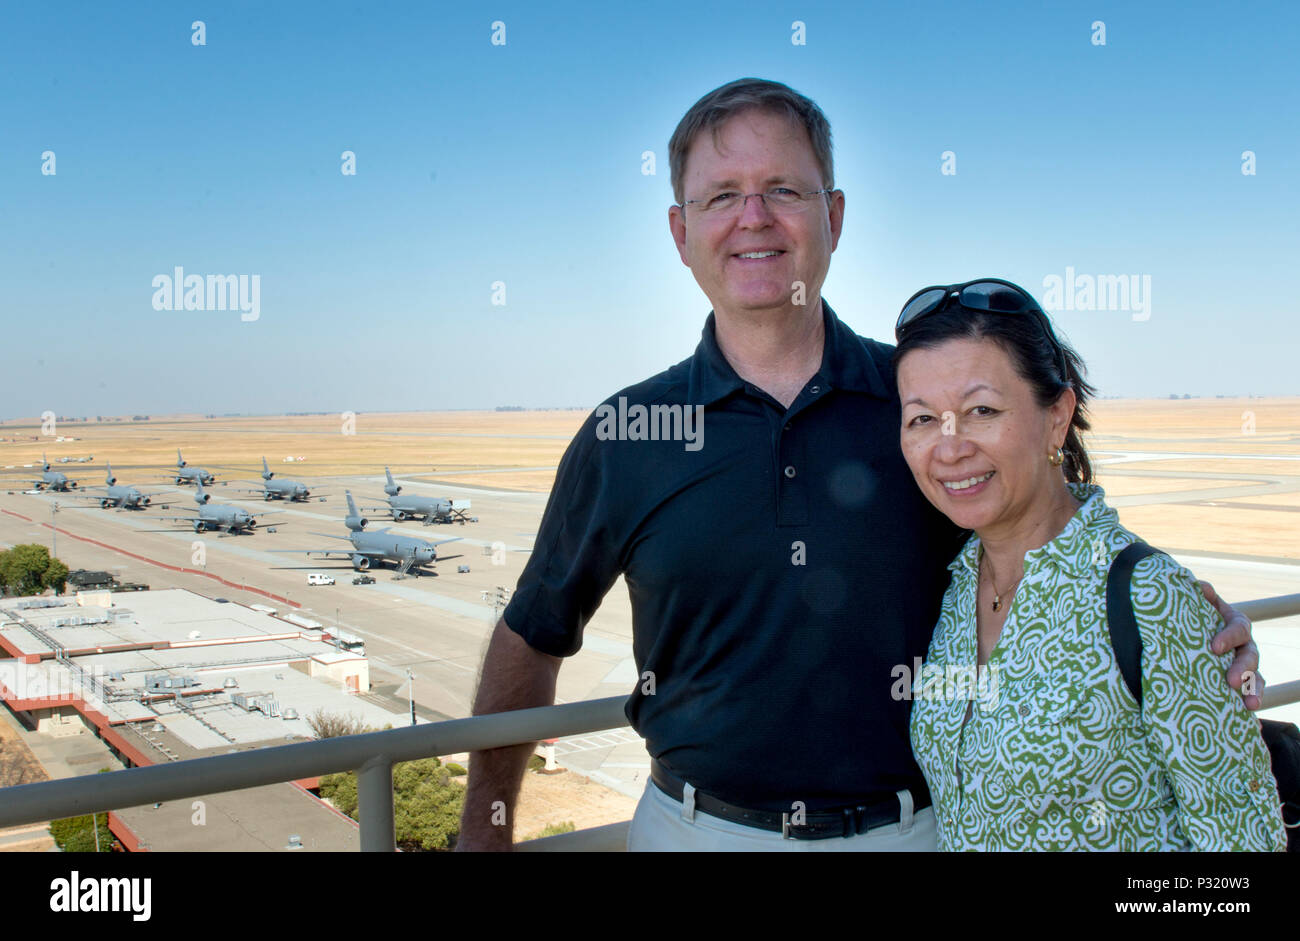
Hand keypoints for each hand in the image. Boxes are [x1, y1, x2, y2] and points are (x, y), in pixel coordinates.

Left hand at [1200, 580, 1264, 710]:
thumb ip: (1197, 596)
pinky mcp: (1239, 685)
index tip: (1214, 647)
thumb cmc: (1190, 617)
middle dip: (1243, 668)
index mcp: (1233, 623)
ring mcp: (1244, 666)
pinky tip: (1250, 721)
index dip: (1229, 636)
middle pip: (1251, 656)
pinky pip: (1250, 695)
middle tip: (1231, 680)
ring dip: (1255, 690)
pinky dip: (1250, 707)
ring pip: (1256, 678)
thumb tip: (1199, 586)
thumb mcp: (1193, 605)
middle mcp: (1243, 645)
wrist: (1187, 636)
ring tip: (1250, 704)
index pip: (1239, 627)